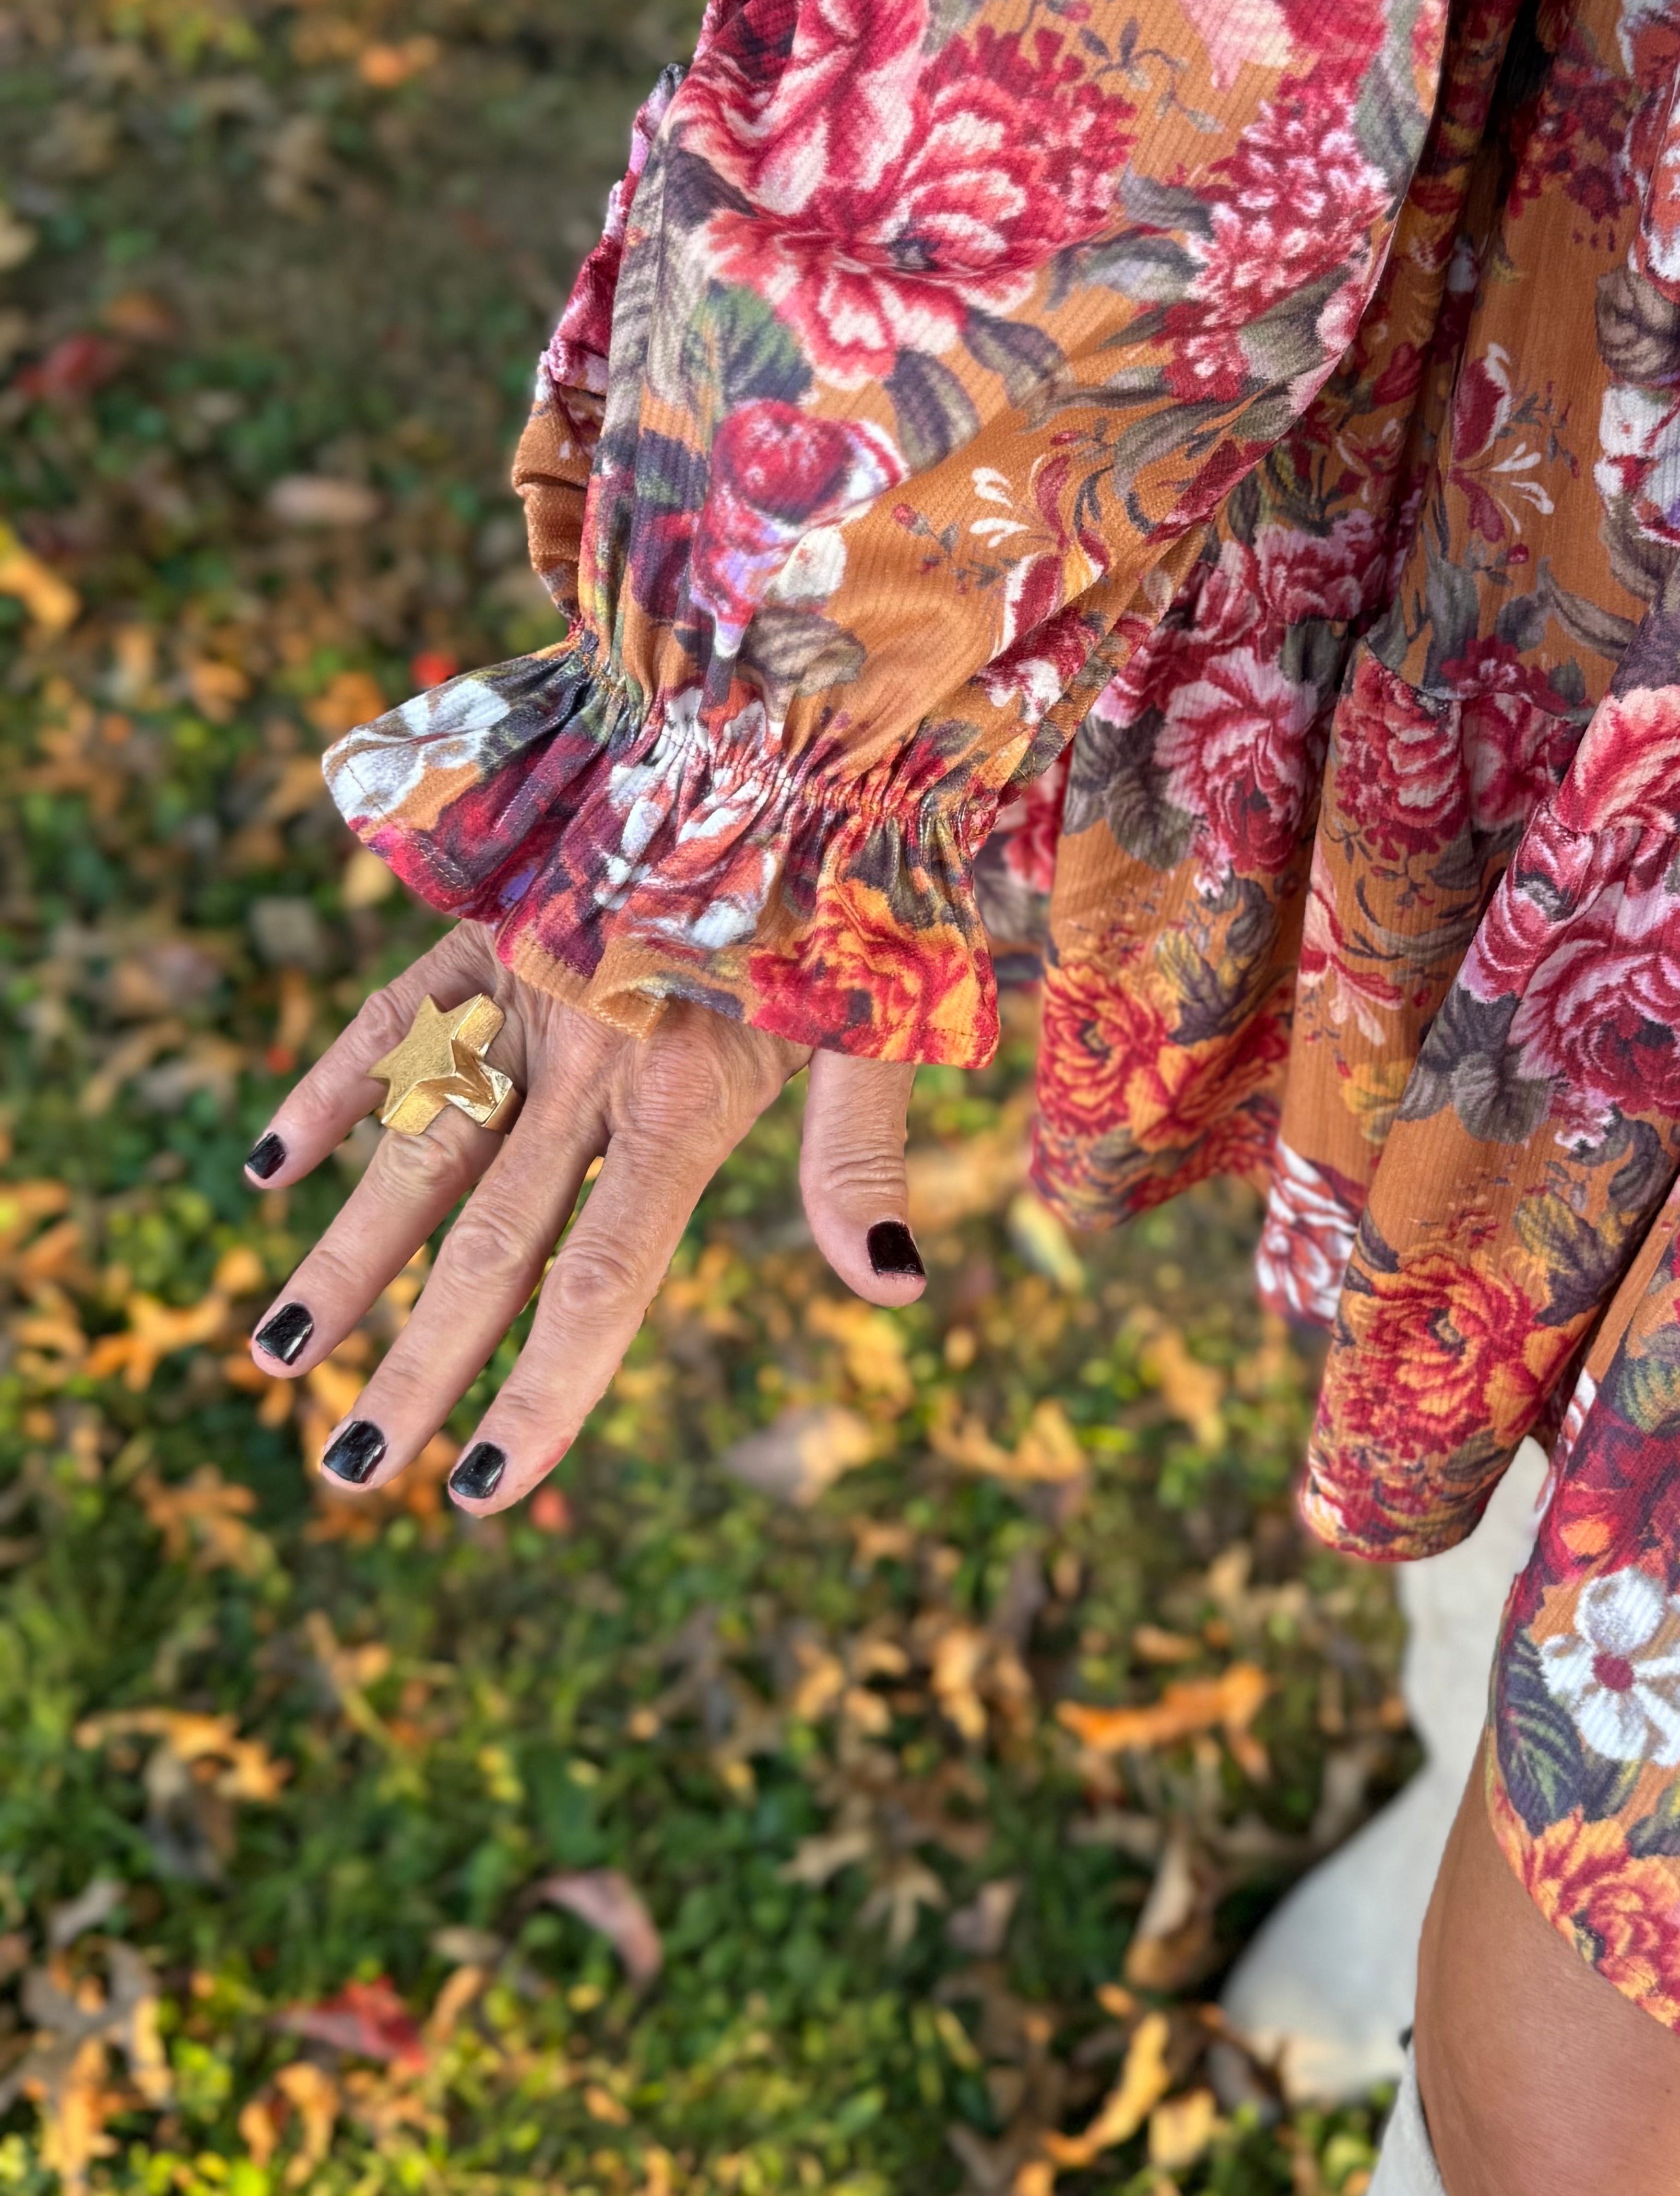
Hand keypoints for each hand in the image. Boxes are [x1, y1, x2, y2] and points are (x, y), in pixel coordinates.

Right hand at [239, 922, 922, 1514]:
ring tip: (280, 1356)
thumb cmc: (860, 876)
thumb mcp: (882, 1018)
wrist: (796, 706)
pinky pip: (396, 1016)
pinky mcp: (489, 922)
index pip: (600, 1275)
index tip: (485, 1488)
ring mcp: (528, 988)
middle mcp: (592, 1055)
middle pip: (489, 1240)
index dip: (543, 1389)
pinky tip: (274, 1166)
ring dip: (350, 1256)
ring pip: (420, 1144)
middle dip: (417, 1367)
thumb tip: (889, 1287)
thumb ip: (861, 1155)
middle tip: (353, 1476)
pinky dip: (336, 1086)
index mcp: (687, 1093)